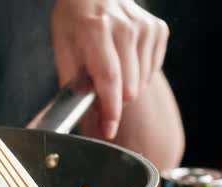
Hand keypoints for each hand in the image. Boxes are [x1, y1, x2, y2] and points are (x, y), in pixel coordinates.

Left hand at [52, 0, 168, 138]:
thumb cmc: (76, 21)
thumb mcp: (63, 46)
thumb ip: (73, 80)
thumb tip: (84, 110)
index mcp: (95, 31)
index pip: (109, 79)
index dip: (110, 110)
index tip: (109, 129)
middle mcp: (124, 28)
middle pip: (129, 87)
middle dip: (114, 99)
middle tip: (98, 87)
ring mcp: (144, 27)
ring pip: (141, 83)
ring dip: (125, 86)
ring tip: (110, 66)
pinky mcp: (158, 29)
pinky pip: (151, 71)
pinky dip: (137, 73)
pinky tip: (124, 58)